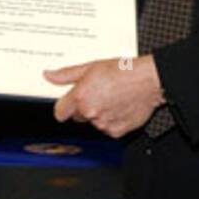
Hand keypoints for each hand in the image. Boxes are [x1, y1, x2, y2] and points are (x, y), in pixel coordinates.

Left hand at [45, 56, 164, 138]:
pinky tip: (119, 107)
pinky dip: (112, 121)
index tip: (69, 104)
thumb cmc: (124, 71)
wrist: (149, 80)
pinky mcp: (116, 131)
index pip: (60, 112)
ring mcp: (103, 124)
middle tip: (98, 93)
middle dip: (84, 107)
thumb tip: (49, 76)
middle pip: (78, 116)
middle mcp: (90, 112)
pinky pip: (108, 129)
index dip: (64, 107)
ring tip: (112, 98)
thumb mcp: (92, 66)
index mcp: (81, 96)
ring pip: (94, 122)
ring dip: (99, 114)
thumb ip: (67, 74)